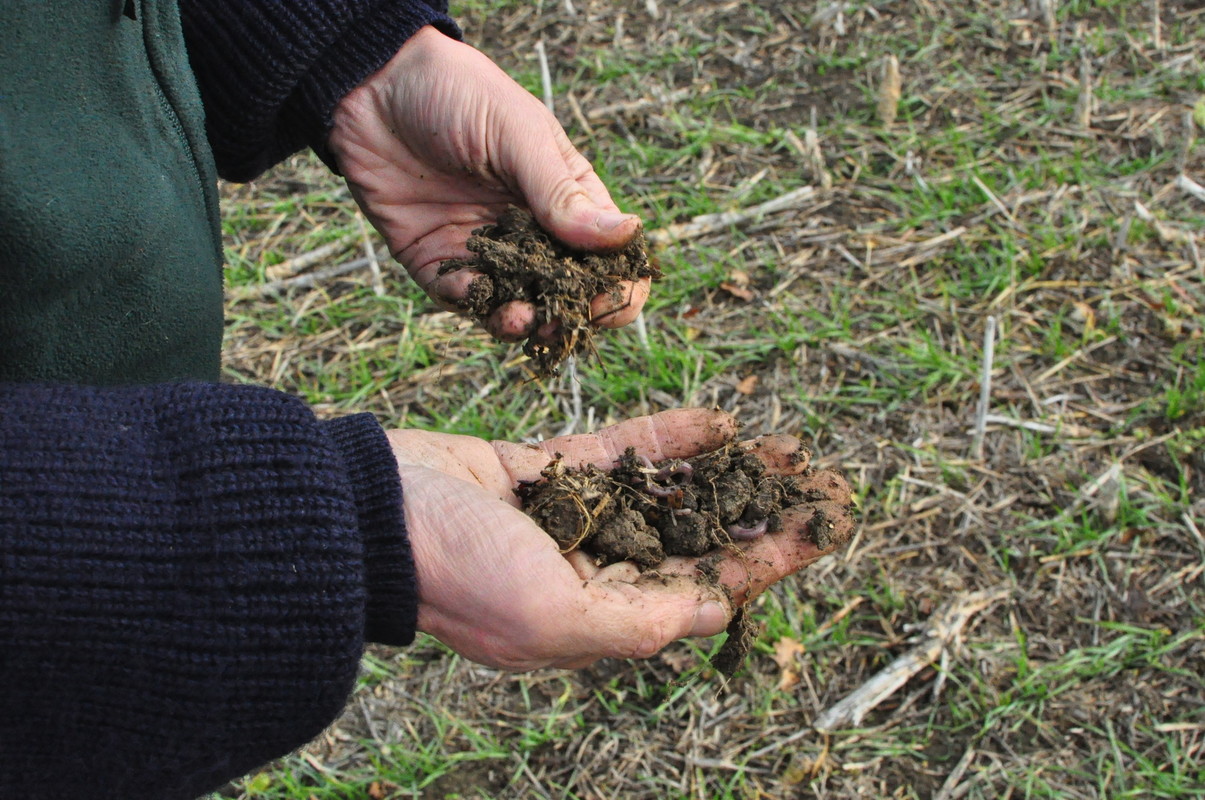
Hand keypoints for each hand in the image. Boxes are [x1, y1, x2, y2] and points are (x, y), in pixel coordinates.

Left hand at [330, 26, 647, 341]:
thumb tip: (627, 236)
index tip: (610, 295)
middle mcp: (533, 231)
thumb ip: (563, 194)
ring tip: (525, 319)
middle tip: (565, 319)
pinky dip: (478, 307)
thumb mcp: (518, 136)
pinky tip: (483, 299)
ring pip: (519, 305)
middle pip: (568, 292)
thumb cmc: (457, 94)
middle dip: (571, 314)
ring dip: (526, 321)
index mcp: (569, 197)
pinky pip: (466, 299)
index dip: (618, 283)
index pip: (610, 255)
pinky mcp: (440, 263)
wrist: (373, 87)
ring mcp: (487, 251)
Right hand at [387, 409, 849, 670]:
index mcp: (599, 618)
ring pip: (667, 495)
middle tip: (817, 479)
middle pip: (698, 540)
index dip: (770, 560)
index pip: (705, 590)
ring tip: (782, 446)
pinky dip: (667, 440)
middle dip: (760, 512)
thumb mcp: (549, 617)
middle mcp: (590, 573)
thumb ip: (637, 620)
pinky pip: (618, 454)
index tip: (823, 526)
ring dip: (725, 473)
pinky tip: (718, 420)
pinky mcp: (542, 473)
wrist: (364, 511)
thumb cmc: (453, 572)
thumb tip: (714, 615)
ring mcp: (568, 520)